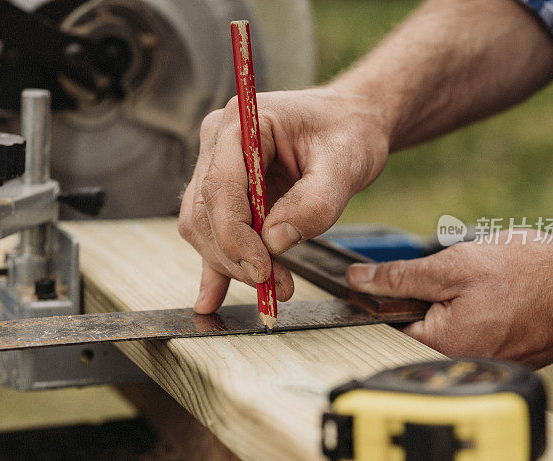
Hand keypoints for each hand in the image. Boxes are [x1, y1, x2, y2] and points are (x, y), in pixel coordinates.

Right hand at [179, 87, 389, 312]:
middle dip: (237, 258)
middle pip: (206, 213)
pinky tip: (212, 298)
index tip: (264, 269)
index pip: (220, 187)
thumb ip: (314, 201)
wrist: (349, 123)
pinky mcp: (224, 192)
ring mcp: (216, 166)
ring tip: (276, 286)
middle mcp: (218, 142)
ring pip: (203, 228)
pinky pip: (211, 233)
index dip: (236, 236)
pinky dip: (216, 266)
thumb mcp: (345, 163)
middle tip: (278, 286)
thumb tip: (275, 241)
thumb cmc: (348, 132)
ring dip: (233, 264)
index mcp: (241, 122)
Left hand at [346, 231, 552, 367]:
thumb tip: (357, 281)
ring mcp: (483, 364)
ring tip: (482, 288)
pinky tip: (494, 298)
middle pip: (416, 331)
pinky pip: (471, 336)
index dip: (383, 299)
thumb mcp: (453, 265)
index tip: (392, 281)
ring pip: (445, 332)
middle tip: (455, 281)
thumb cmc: (528, 272)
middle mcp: (460, 364)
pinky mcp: (502, 358)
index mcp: (442, 346)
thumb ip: (400, 277)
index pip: (386, 327)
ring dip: (450, 307)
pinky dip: (474, 315)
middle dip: (423, 301)